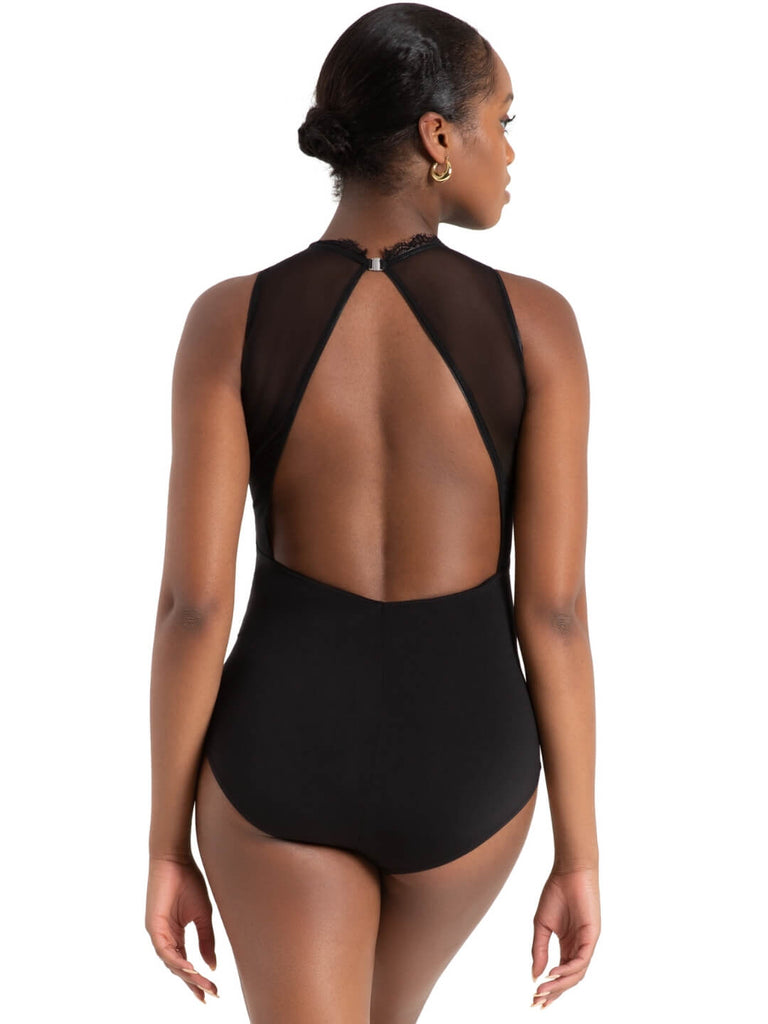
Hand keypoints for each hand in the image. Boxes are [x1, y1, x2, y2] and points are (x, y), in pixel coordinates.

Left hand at [145, 855, 218, 1003]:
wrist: (176, 859)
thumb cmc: (189, 881)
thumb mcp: (202, 915)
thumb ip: (206, 940)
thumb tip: (212, 966)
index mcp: (174, 935)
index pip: (185, 963)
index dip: (197, 980)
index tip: (212, 993)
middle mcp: (164, 938)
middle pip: (179, 968)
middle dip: (194, 983)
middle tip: (209, 996)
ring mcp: (157, 933)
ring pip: (171, 963)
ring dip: (188, 975)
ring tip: (203, 984)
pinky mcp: (153, 927)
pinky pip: (165, 950)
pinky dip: (177, 961)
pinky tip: (190, 969)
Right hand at [530, 865, 600, 1008]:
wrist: (568, 871)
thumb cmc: (556, 893)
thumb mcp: (542, 925)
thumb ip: (540, 950)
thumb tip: (535, 976)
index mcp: (567, 945)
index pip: (559, 973)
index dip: (548, 988)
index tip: (534, 1000)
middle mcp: (578, 947)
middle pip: (569, 979)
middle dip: (554, 993)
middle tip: (538, 1003)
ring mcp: (586, 943)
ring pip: (577, 973)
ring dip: (560, 984)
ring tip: (543, 990)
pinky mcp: (592, 936)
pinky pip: (582, 959)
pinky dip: (568, 969)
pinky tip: (554, 973)